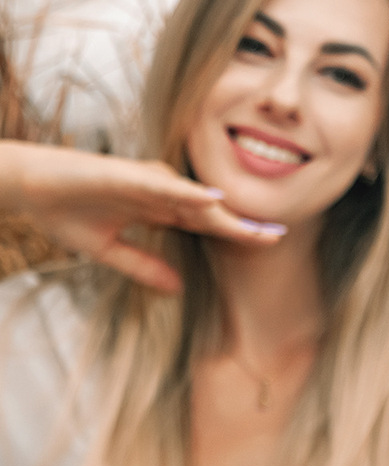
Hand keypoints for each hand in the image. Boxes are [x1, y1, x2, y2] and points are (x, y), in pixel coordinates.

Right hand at [0, 142, 284, 293]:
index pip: (208, 223)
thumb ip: (144, 266)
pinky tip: (215, 201)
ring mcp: (149, 183)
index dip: (237, 232)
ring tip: (258, 228)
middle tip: (279, 235)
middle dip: (244, 224)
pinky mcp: (131, 176)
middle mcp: (162, 194)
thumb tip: (176, 289)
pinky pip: (166, 185)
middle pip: (213, 212)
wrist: (33, 189)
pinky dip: (191, 193)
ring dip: (227, 213)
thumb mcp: (109, 250)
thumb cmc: (70, 212)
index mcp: (160, 209)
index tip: (268, 241)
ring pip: (197, 200)